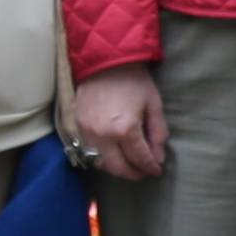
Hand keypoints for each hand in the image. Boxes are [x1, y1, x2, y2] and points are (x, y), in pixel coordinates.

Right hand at [66, 65, 169, 179]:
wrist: (104, 61)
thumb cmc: (133, 80)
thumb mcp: (153, 104)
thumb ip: (158, 133)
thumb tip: (158, 156)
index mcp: (125, 129)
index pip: (139, 158)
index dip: (150, 167)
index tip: (157, 170)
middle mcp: (103, 136)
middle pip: (118, 168)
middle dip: (134, 174)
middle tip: (144, 172)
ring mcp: (87, 133)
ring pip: (101, 164)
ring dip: (116, 169)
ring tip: (129, 165)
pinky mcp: (77, 127)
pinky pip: (88, 152)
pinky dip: (101, 159)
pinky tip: (113, 155)